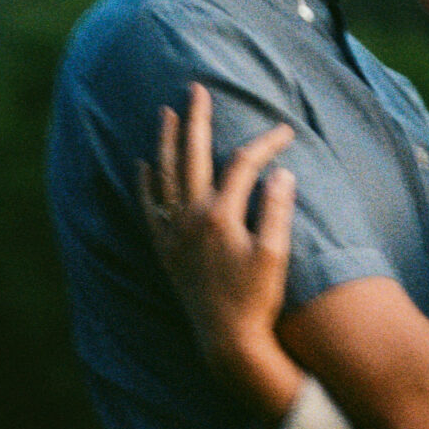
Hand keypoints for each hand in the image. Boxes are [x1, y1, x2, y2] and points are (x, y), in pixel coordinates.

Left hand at [135, 83, 305, 420]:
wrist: (225, 340)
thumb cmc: (256, 298)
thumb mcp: (274, 255)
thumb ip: (276, 210)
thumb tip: (281, 172)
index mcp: (219, 215)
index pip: (242, 164)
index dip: (265, 144)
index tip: (285, 131)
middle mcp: (190, 218)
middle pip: (192, 156)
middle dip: (197, 120)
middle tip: (197, 89)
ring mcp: (173, 233)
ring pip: (165, 175)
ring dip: (167, 142)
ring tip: (168, 113)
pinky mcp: (165, 249)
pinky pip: (149, 208)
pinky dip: (145, 184)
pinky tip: (143, 165)